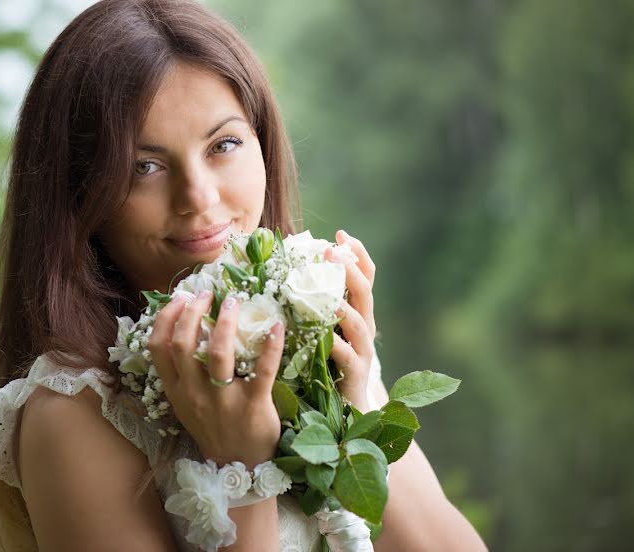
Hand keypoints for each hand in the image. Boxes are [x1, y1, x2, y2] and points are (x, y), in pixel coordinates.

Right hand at [148, 290, 285, 467]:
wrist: (237, 465)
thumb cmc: (212, 426)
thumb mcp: (186, 402)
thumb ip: (182, 371)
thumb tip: (188, 325)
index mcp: (177, 390)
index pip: (159, 348)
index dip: (166, 318)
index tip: (180, 298)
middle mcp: (195, 394)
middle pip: (184, 344)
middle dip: (194, 312)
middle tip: (207, 293)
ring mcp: (224, 401)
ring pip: (218, 354)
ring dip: (226, 322)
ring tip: (233, 302)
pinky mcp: (254, 406)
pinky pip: (262, 371)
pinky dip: (271, 346)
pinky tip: (276, 326)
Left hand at [324, 229, 377, 411]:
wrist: (342, 415)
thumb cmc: (324, 367)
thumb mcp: (318, 330)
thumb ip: (309, 305)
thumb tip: (281, 274)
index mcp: (355, 313)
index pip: (364, 277)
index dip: (356, 254)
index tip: (340, 234)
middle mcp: (364, 328)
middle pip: (366, 292)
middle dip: (351, 271)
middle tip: (333, 254)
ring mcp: (362, 351)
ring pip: (360, 323)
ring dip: (345, 306)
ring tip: (330, 295)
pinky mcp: (354, 374)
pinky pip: (348, 357)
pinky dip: (337, 346)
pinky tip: (324, 338)